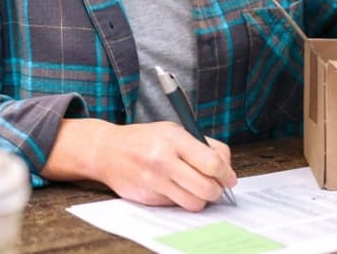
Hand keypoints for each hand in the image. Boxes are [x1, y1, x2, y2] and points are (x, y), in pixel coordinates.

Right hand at [42, 118, 235, 210]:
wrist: (107, 150)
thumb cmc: (144, 139)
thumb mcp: (172, 130)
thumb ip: (200, 145)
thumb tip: (226, 166)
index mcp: (174, 139)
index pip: (212, 163)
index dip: (227, 174)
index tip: (229, 178)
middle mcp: (163, 159)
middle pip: (207, 188)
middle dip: (217, 190)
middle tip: (216, 186)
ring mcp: (154, 180)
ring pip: (194, 203)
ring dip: (201, 199)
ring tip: (196, 189)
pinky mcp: (147, 197)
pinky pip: (176, 205)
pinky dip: (180, 200)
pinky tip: (173, 187)